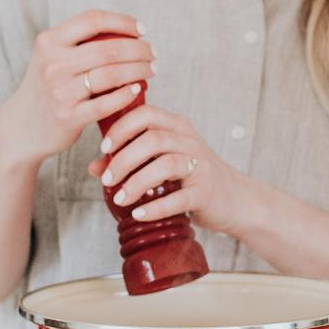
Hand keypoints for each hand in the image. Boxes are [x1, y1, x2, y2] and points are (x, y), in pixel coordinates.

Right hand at [5, 10, 154, 164]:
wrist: (22, 126)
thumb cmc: (47, 87)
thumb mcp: (51, 57)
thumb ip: (78, 42)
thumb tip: (126, 31)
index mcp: (49, 41)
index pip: (93, 20)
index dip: (122, 22)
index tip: (142, 30)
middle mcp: (53, 63)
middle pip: (108, 48)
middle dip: (138, 49)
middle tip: (153, 54)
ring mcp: (60, 90)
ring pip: (111, 75)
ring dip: (139, 70)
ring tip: (151, 70)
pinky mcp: (68, 116)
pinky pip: (106, 103)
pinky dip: (126, 94)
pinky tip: (137, 89)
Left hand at [89, 103, 244, 235]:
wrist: (234, 199)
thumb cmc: (191, 177)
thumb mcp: (162, 161)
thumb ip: (131, 159)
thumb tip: (94, 167)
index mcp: (176, 126)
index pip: (145, 114)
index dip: (121, 128)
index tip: (104, 148)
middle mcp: (189, 140)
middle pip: (152, 139)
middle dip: (123, 159)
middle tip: (107, 180)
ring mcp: (200, 165)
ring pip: (165, 165)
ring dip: (136, 183)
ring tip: (119, 199)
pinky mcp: (205, 191)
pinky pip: (178, 198)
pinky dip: (155, 207)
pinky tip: (139, 214)